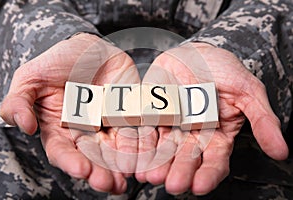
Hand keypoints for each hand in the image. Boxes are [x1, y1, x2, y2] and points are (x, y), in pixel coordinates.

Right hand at [0, 33, 139, 193]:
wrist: (87, 48)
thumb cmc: (56, 63)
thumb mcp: (30, 79)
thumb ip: (20, 102)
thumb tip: (24, 126)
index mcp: (61, 129)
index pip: (63, 151)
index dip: (71, 161)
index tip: (80, 169)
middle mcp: (86, 132)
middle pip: (93, 157)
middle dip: (101, 171)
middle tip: (108, 183)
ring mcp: (109, 124)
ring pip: (117, 149)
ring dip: (124, 163)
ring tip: (129, 174)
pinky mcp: (129, 113)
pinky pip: (138, 129)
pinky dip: (143, 142)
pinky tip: (147, 155)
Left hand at [135, 42, 287, 194]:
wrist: (196, 52)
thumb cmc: (223, 70)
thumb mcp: (247, 91)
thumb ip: (261, 120)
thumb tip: (281, 151)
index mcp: (216, 135)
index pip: (214, 160)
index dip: (208, 173)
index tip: (200, 186)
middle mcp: (191, 135)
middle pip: (184, 157)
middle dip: (178, 171)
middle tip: (172, 184)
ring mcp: (169, 125)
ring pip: (162, 147)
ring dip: (155, 162)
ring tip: (149, 175)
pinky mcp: (149, 113)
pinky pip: (143, 129)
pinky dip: (138, 143)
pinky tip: (133, 156)